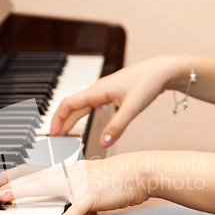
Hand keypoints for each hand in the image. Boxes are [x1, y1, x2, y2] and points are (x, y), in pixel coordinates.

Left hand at [0, 153, 150, 214]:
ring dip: (26, 191)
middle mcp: (70, 174)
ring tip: (6, 197)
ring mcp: (82, 183)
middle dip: (10, 182)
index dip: (13, 175)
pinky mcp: (96, 195)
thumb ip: (73, 196)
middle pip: (35, 177)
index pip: (35, 171)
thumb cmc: (116, 178)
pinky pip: (80, 206)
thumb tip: (62, 214)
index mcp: (68, 171)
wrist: (139, 171)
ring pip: (49, 186)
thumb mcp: (89, 184)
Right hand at [50, 56, 183, 147]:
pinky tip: (84, 123)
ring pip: (81, 107)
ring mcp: (103, 92)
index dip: (58, 119)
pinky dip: (82, 116)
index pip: (68, 104)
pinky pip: (90, 106)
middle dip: (61, 123)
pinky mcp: (111, 94)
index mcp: (97, 91)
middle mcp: (97, 90)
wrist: (162, 70)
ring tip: (65, 134)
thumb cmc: (148, 83)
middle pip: (72, 107)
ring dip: (71, 120)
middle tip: (55, 140)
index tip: (52, 134)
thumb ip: (117, 127)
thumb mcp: (132, 108)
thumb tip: (103, 144)